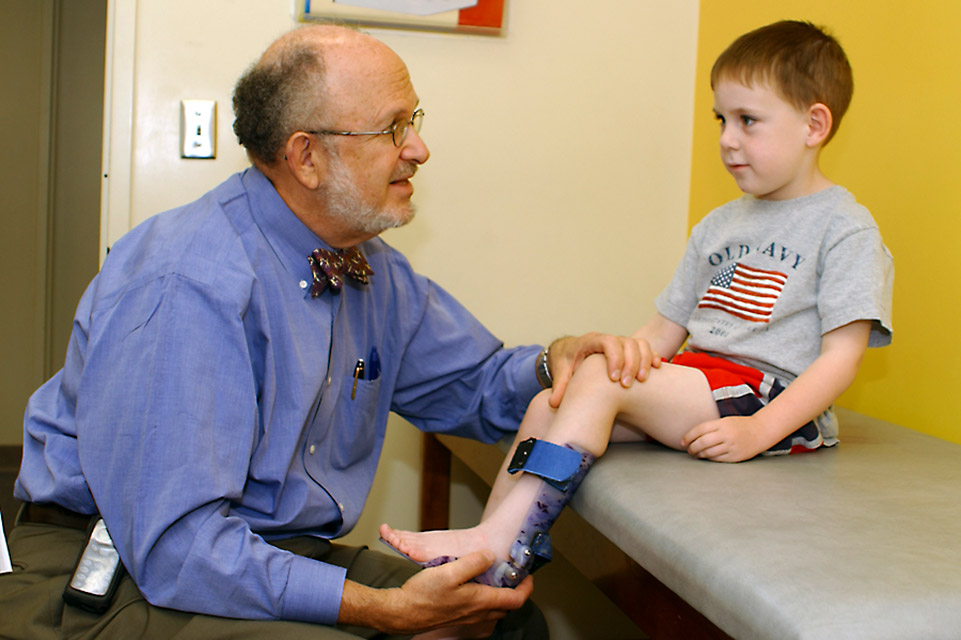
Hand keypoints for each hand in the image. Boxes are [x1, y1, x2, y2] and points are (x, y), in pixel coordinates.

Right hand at [340, 550, 532, 634]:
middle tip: (513, 574)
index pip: (516, 599)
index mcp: (481, 601)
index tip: (528, 575)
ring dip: (500, 596)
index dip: (527, 587)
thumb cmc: (424, 594)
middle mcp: (478, 613)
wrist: (403, 613)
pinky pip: (481, 611)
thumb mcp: (450, 571)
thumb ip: (473, 563)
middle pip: (507, 606)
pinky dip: (486, 600)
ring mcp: (468, 618)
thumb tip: (490, 556)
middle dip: (515, 591)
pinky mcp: (458, 617)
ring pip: (494, 609)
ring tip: (496, 577)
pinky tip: (474, 585)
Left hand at [547, 333, 660, 407]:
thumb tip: (553, 403)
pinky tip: (656, 369)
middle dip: (630, 363)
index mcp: (591, 341)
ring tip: (641, 381)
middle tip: (627, 385)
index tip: (614, 379)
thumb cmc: (567, 361)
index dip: (614, 358)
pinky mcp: (629, 351)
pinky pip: (645, 348)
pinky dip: (652, 356)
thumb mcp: (562, 371)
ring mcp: (620, 344)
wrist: (571, 352)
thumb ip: (560, 386)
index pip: (607, 342)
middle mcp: (608, 340)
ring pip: (639, 344)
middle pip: (626, 343)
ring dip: (643, 360)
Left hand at [681, 415, 769, 462]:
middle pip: (702, 442)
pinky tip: (706, 456)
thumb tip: (691, 437)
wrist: (760, 432)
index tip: (682, 442)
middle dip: (692, 448)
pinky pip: (717, 459)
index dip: (688, 436)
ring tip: (696, 454)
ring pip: (708, 453)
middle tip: (688, 450)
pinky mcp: (735, 456)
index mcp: (722, 424)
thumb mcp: (725, 421)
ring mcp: (731, 446)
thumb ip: (710, 428)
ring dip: (699, 454)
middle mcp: (726, 435)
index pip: (699, 430)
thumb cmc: (739, 426)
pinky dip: (709, 458)